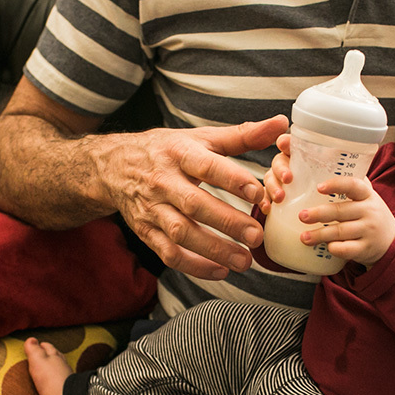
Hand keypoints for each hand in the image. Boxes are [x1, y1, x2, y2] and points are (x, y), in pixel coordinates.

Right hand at [101, 115, 288, 279]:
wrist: (114, 166)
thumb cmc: (167, 151)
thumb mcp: (200, 138)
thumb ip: (242, 135)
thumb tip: (281, 123)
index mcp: (179, 153)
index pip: (207, 166)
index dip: (232, 180)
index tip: (259, 193)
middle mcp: (163, 181)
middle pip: (195, 204)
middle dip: (227, 222)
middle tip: (256, 236)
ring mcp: (152, 209)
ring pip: (181, 233)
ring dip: (214, 250)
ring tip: (244, 261)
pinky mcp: (146, 231)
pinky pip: (169, 253)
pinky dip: (195, 266)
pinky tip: (220, 271)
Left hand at [298, 176, 394, 266]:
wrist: (392, 241)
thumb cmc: (370, 215)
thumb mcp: (367, 198)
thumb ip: (351, 186)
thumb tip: (321, 168)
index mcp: (367, 195)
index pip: (353, 185)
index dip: (336, 185)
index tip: (319, 187)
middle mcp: (369, 212)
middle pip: (341, 211)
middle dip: (319, 214)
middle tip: (302, 216)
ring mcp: (368, 231)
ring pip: (340, 232)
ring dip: (320, 234)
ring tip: (304, 237)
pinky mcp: (365, 249)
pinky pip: (346, 249)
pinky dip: (334, 248)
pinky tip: (325, 247)